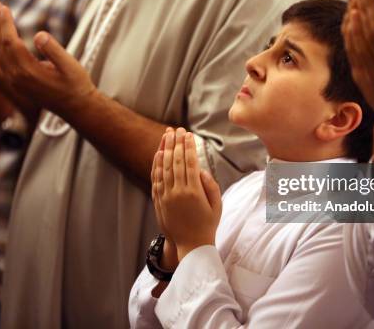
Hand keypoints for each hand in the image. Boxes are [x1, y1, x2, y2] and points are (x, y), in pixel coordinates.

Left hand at [0, 2, 95, 119]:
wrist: (77, 108)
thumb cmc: (76, 85)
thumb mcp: (70, 65)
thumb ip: (53, 50)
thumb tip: (38, 34)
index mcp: (27, 72)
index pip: (9, 41)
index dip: (5, 23)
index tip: (2, 6)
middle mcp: (16, 78)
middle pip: (0, 46)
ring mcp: (15, 83)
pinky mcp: (18, 84)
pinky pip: (3, 61)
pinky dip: (1, 46)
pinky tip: (5, 37)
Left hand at [157, 127, 221, 260]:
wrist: (190, 245)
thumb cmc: (207, 224)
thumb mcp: (217, 205)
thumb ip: (210, 185)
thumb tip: (200, 169)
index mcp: (194, 192)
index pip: (190, 162)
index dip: (188, 146)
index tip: (189, 134)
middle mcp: (178, 192)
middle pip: (176, 161)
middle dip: (176, 143)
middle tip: (177, 129)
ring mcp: (166, 196)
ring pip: (164, 167)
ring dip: (165, 149)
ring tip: (167, 135)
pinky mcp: (159, 201)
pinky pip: (156, 179)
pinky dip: (156, 165)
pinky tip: (158, 153)